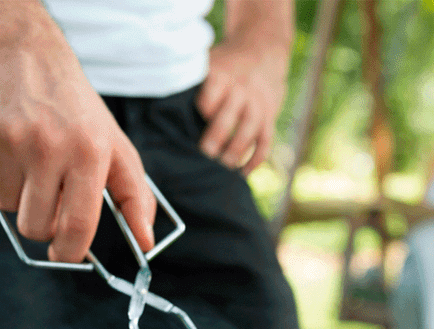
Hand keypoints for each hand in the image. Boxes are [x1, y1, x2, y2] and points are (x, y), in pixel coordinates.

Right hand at [0, 52, 155, 263]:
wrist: (25, 56)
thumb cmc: (78, 114)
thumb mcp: (118, 150)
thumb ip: (136, 199)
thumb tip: (145, 242)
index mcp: (89, 153)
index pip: (77, 224)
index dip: (70, 251)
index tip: (65, 254)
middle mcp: (49, 145)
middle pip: (36, 226)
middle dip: (43, 225)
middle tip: (49, 199)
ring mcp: (8, 138)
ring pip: (6, 208)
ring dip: (17, 198)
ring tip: (28, 165)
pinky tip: (4, 158)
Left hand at [196, 39, 287, 174]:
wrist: (262, 51)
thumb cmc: (225, 65)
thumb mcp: (210, 61)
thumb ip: (194, 80)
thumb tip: (165, 105)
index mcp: (223, 74)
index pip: (214, 92)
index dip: (205, 107)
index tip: (195, 119)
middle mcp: (242, 89)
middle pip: (232, 114)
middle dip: (219, 134)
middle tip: (207, 153)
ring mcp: (258, 104)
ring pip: (251, 129)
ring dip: (238, 149)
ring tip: (225, 166)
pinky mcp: (269, 117)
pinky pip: (266, 140)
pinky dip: (256, 159)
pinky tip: (243, 172)